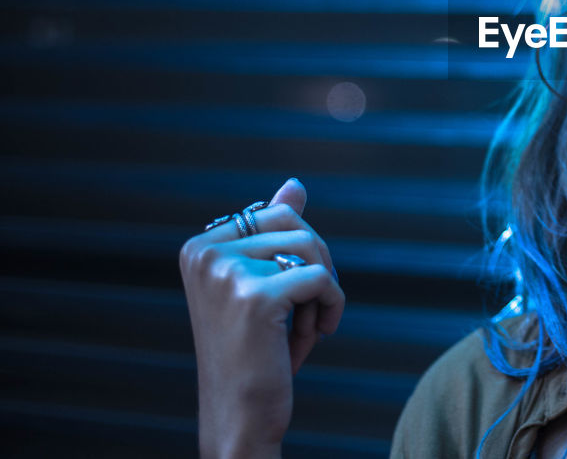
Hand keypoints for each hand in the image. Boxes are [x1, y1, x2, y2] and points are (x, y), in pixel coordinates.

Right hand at [179, 179, 344, 458]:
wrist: (239, 417)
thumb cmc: (252, 354)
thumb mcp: (261, 285)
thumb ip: (274, 233)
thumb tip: (296, 185)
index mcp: (198, 247)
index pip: (275, 214)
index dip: (298, 253)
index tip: (289, 295)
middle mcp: (204, 254)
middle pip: (296, 224)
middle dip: (316, 264)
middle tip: (311, 309)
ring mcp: (226, 273)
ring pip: (311, 248)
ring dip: (324, 289)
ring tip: (309, 326)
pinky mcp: (255, 297)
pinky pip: (322, 277)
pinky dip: (333, 305)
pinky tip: (318, 335)